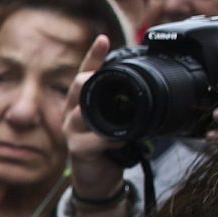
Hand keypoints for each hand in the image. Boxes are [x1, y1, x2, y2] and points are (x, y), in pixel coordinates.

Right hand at [61, 36, 125, 198]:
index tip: (103, 39)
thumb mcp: (116, 120)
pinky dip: (110, 138)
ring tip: (117, 111)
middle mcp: (72, 112)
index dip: (94, 55)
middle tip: (100, 76)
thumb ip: (123, 104)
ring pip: (81, 112)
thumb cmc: (108, 146)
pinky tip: (120, 138)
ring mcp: (72, 130)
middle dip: (88, 78)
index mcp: (82, 101)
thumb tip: (145, 83)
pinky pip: (94, 139)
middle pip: (77, 86)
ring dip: (99, 111)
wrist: (99, 178)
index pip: (86, 72)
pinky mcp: (77, 149)